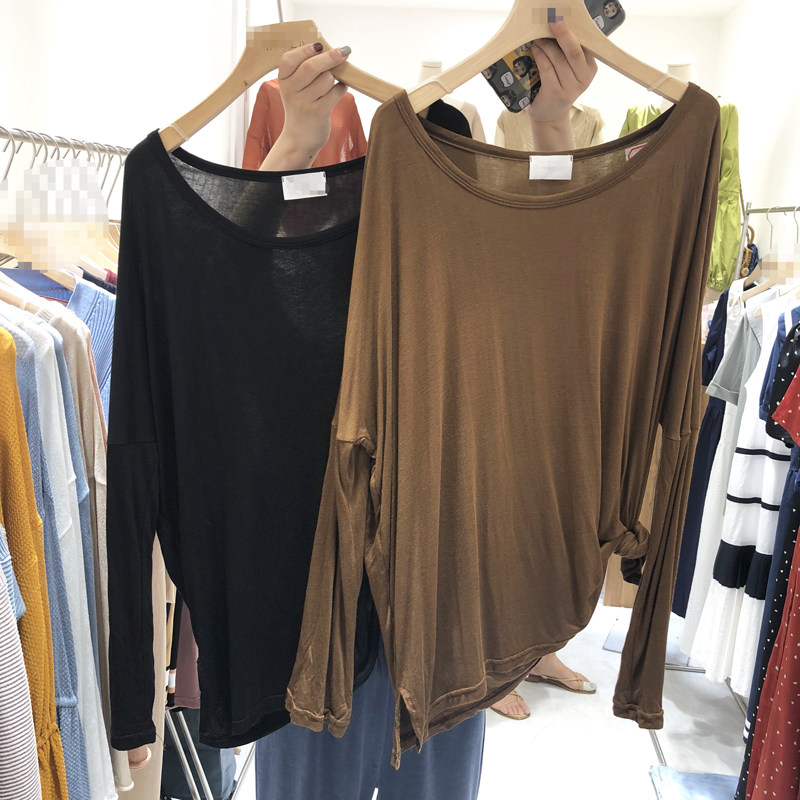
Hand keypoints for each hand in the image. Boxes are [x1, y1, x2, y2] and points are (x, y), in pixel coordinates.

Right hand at [260, 42, 350, 170]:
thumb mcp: (295, 88)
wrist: (299, 140)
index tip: (319, 46)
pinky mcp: (319, 112)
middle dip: (330, 57)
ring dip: (334, 78)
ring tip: (331, 85)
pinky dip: (341, 88)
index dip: (305, 50)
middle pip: (312, 66)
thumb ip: (304, 69)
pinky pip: (336, 92)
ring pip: (327, 79)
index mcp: (283, 80)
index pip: (289, 58)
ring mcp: (305, 103)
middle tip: (344, 52)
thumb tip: (330, 50)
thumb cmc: (301, 108)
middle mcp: (291, 91)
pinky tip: (337, 91)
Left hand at [527, 21, 596, 150]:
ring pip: (557, 59)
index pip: (583, 46)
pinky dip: (540, 56)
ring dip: (546, 45)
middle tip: (553, 21)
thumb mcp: (570, 71)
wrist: (550, 116)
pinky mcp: (555, 93)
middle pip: (573, 51)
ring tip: (538, 38)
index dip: (573, 32)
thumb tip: (560, 26)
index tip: (563, 19)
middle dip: (563, 34)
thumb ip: (569, 54)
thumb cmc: (558, 87)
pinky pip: (547, 68)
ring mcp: (569, 89)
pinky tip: (535, 49)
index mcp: (590, 69)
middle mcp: (583, 80)